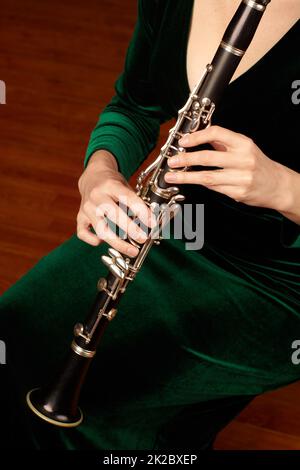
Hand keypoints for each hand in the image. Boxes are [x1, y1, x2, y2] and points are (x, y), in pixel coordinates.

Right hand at [77, 150, 154, 256]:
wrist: (92, 176)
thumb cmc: (112, 183)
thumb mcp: (126, 186)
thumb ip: (136, 202)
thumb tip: (151, 222)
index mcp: (110, 185)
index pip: (128, 198)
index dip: (142, 212)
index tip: (152, 224)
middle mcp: (97, 196)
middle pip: (114, 215)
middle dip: (131, 229)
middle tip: (143, 239)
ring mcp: (87, 208)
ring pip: (101, 229)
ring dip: (117, 242)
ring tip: (132, 250)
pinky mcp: (80, 217)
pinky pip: (82, 233)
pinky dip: (92, 240)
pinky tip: (101, 242)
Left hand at [165, 125, 289, 211]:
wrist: (277, 185)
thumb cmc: (257, 164)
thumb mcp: (244, 147)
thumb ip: (222, 143)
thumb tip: (197, 136)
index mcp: (243, 143)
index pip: (217, 134)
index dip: (197, 136)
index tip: (183, 141)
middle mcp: (243, 160)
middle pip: (207, 157)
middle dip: (186, 159)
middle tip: (172, 161)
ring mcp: (241, 178)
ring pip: (207, 177)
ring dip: (186, 177)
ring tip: (171, 176)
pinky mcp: (238, 193)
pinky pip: (214, 187)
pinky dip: (200, 184)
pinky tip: (191, 181)